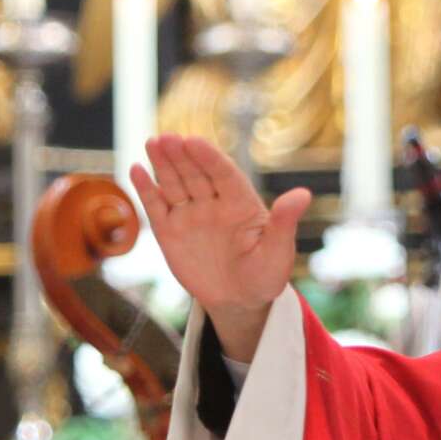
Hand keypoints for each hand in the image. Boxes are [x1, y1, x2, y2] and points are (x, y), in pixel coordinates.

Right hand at [129, 134, 311, 361]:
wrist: (240, 301)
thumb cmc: (265, 275)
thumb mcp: (278, 251)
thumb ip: (284, 222)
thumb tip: (303, 194)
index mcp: (241, 203)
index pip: (224, 174)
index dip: (210, 158)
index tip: (195, 141)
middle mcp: (214, 203)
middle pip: (196, 174)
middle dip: (182, 155)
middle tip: (168, 138)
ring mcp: (191, 215)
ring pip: (174, 184)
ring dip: (163, 163)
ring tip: (154, 142)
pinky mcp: (170, 231)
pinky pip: (156, 206)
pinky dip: (146, 189)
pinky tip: (136, 169)